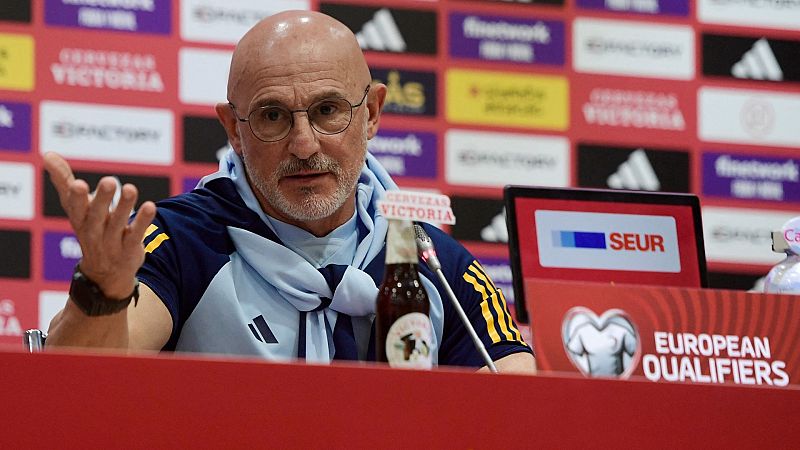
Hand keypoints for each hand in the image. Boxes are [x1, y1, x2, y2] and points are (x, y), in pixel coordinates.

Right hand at [43, 152, 156, 299]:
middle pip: (97, 215)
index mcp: (78, 218)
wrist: (105, 272)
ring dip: (125, 206)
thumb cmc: (89, 227)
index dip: (77, 198)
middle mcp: (93, 230)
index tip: (78, 184)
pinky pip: (136, 234)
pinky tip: (151, 207)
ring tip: (130, 188)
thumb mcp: (74, 207)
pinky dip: (142, 222)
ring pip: (117, 223)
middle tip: (109, 181)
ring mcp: (112, 241)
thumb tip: (47, 154)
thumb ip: (63, 180)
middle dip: (102, 199)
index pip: (75, 207)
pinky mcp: (130, 248)